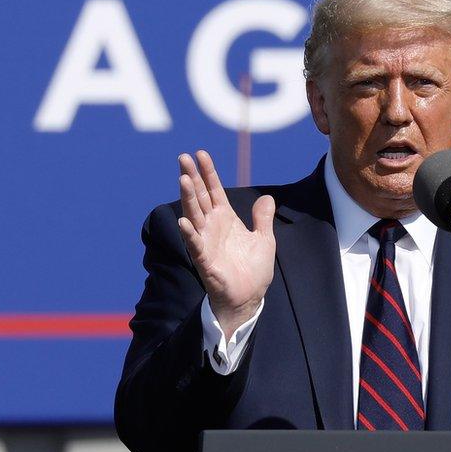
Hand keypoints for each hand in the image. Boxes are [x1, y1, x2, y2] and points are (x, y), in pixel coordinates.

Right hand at [177, 150, 275, 337]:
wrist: (249, 297)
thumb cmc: (254, 270)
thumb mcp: (264, 239)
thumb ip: (263, 218)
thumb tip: (267, 197)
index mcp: (226, 219)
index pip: (214, 190)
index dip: (208, 172)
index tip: (200, 153)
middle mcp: (213, 227)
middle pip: (200, 197)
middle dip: (192, 177)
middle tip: (183, 158)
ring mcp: (206, 242)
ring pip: (194, 215)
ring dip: (188, 198)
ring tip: (183, 180)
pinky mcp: (205, 260)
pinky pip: (195, 244)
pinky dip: (189, 233)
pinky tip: (183, 220)